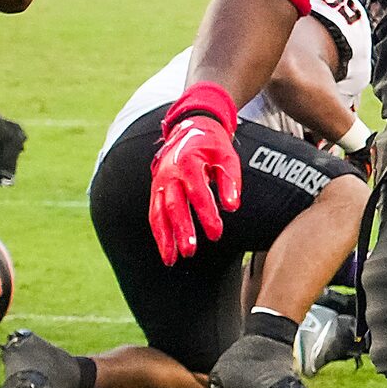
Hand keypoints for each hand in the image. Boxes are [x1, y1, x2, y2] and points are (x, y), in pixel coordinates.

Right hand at [146, 84, 242, 265]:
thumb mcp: (227, 158)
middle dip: (181, 229)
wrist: (190, 127)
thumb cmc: (213, 146)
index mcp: (188, 163)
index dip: (207, 214)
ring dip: (164, 237)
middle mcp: (169, 174)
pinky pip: (154, 212)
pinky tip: (166, 251)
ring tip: (171, 260)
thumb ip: (230, 181)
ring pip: (158, 212)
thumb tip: (232, 207)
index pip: (198, 193)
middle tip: (190, 251)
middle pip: (174, 205)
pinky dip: (159, 232)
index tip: (217, 233)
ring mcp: (159, 182)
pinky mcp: (156, 189)